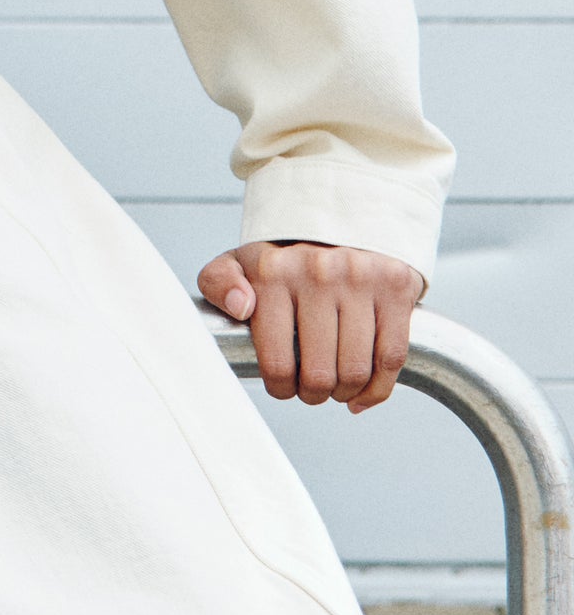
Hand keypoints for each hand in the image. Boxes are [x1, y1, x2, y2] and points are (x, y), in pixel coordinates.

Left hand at [197, 239, 422, 412]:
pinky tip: (363, 392)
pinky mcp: (395, 286)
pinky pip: (392, 357)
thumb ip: (219, 283)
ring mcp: (360, 277)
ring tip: (335, 387)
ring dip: (345, 393)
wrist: (339, 220)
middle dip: (312, 394)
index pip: (277, 362)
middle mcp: (318, 271)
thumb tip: (240, 306)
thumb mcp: (239, 263)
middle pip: (319, 374)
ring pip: (356, 370)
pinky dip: (378, 388)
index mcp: (273, 272)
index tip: (283, 386)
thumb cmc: (285, 256)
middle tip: (310, 388)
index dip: (280, 388)